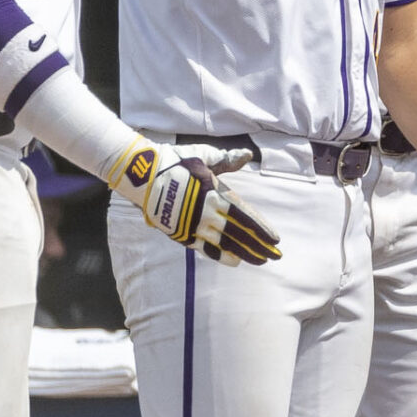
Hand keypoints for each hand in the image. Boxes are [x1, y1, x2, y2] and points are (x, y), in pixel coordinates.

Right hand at [109, 140, 280, 264]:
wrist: (140, 174)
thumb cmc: (175, 162)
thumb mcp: (203, 157)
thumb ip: (226, 160)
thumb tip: (247, 155)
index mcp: (215, 193)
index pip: (245, 215)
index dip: (261, 229)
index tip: (276, 239)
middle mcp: (206, 211)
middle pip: (239, 233)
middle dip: (259, 245)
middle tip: (275, 255)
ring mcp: (193, 224)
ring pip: (224, 244)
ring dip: (244, 253)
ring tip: (260, 260)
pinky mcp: (180, 233)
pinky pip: (204, 249)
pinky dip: (220, 256)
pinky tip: (235, 261)